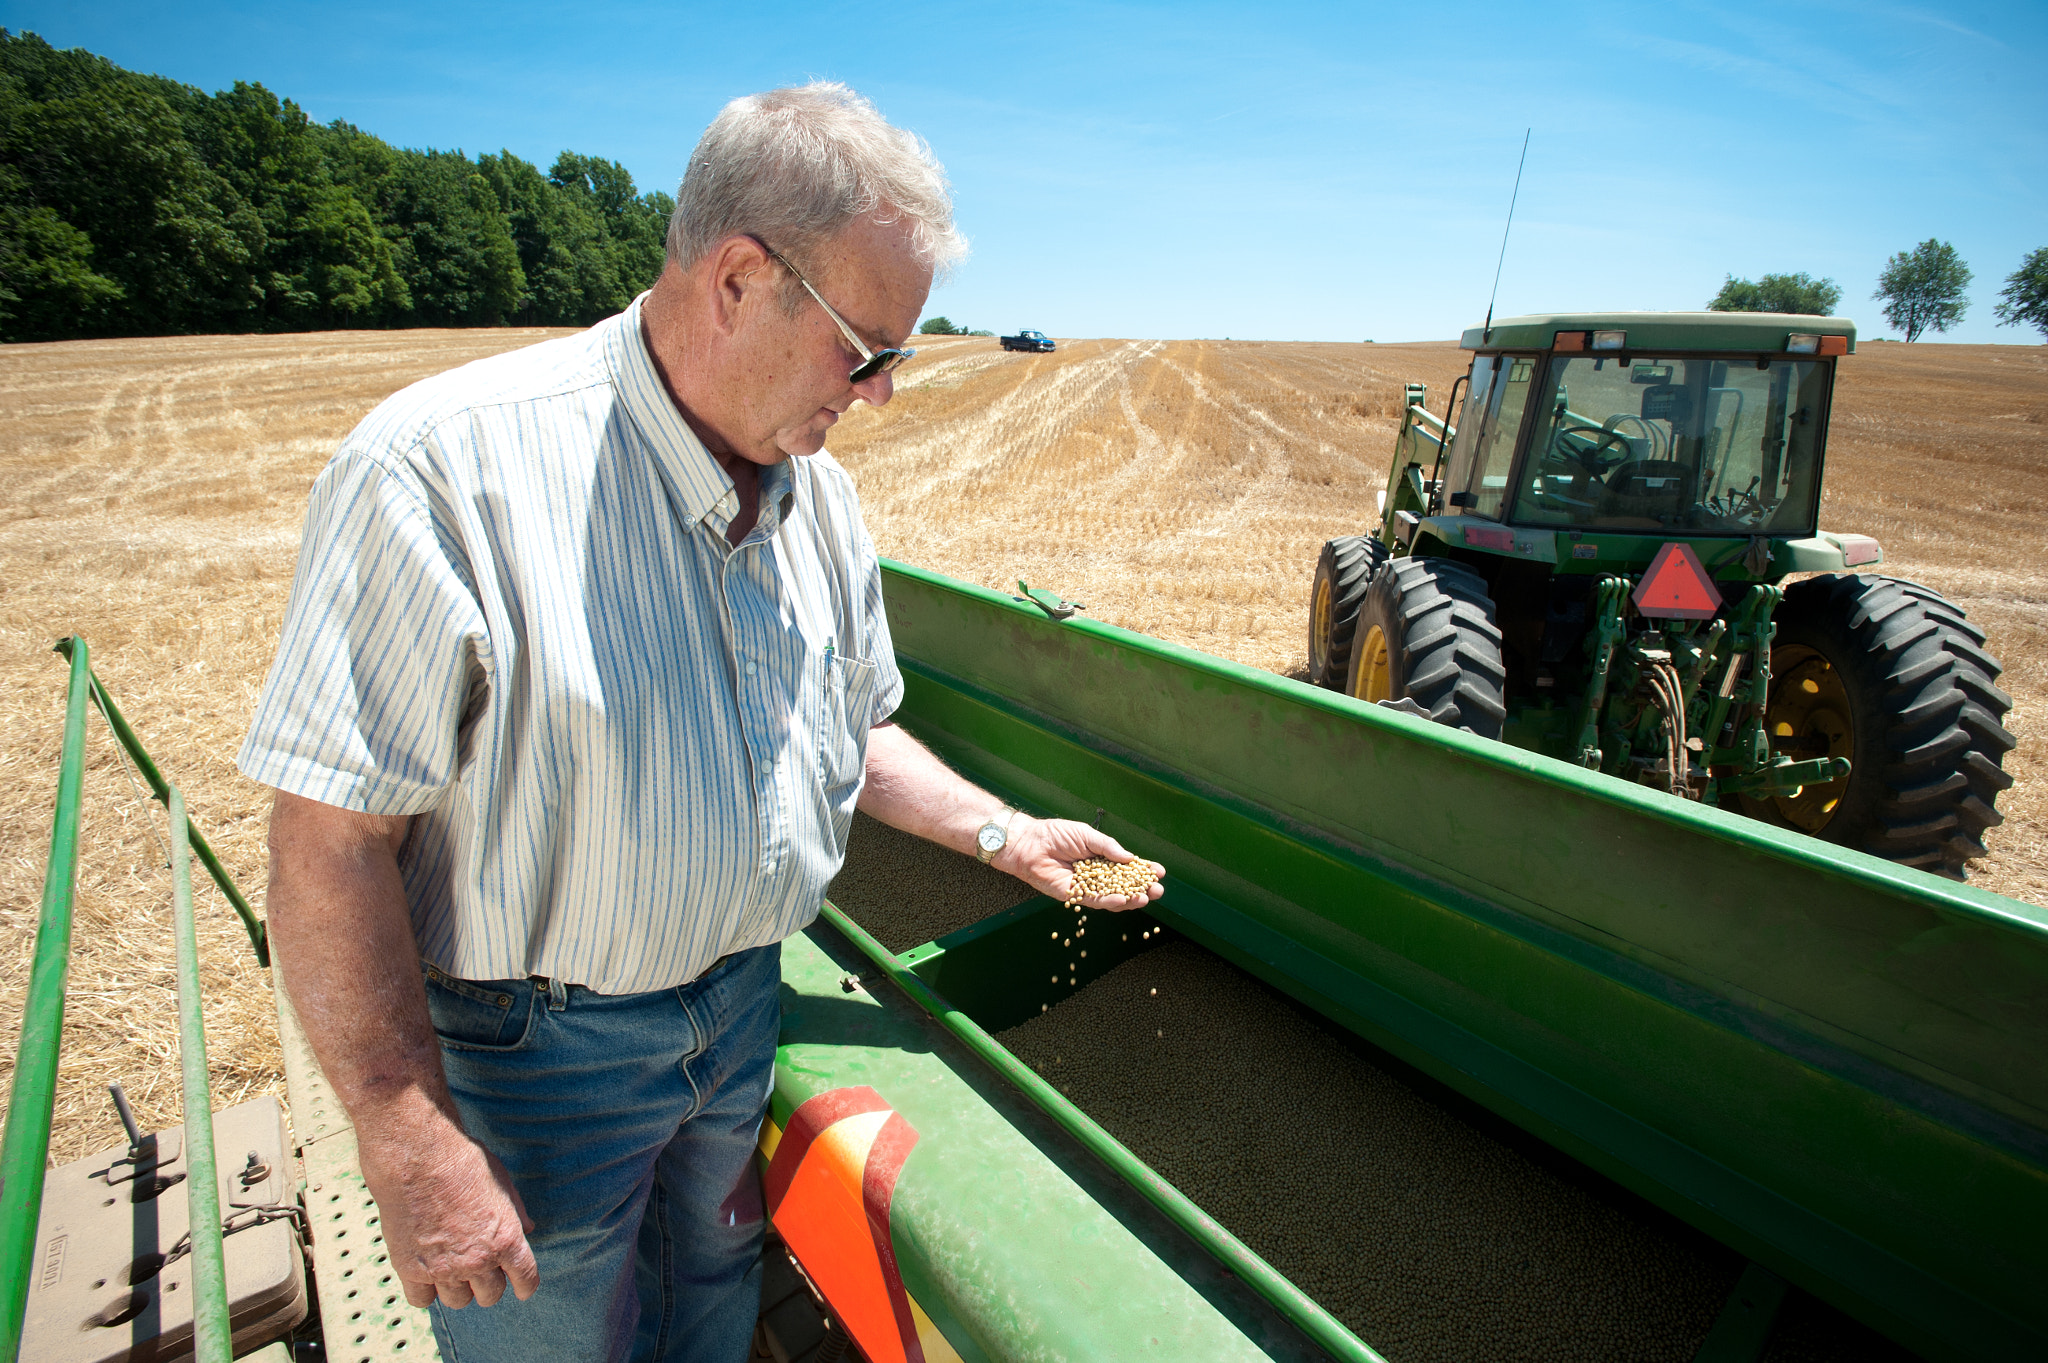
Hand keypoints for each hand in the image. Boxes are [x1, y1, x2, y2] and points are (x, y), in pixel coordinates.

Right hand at [355, 1111, 539, 1309]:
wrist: (418, 1156)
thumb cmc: (463, 1162)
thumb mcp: (502, 1183)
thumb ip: (516, 1213)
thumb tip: (529, 1230)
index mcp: (506, 1240)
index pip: (526, 1281)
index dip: (525, 1286)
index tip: (520, 1287)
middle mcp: (478, 1260)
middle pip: (491, 1295)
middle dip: (489, 1284)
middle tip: (481, 1269)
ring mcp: (444, 1268)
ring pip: (458, 1301)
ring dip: (459, 1288)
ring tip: (452, 1269)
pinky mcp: (411, 1269)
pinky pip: (422, 1300)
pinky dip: (425, 1290)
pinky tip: (426, 1274)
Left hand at [991, 816, 1165, 911]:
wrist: (1029, 843)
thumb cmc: (1055, 834)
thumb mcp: (1087, 835)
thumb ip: (1108, 847)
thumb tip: (1129, 858)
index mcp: (1101, 857)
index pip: (1126, 866)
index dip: (1143, 870)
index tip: (1159, 872)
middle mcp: (1096, 873)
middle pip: (1123, 884)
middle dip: (1141, 888)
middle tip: (1158, 890)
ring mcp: (1086, 885)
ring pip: (1111, 896)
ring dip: (1129, 899)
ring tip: (1145, 898)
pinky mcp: (1073, 895)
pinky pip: (1094, 901)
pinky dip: (1108, 902)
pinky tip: (1121, 900)